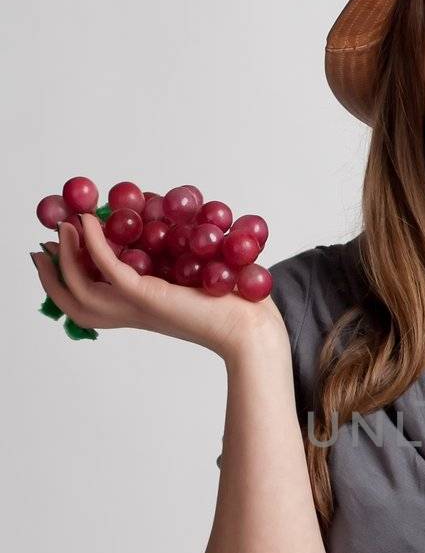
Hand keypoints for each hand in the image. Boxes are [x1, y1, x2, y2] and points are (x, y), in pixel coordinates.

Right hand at [30, 211, 286, 361]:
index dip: (63, 279)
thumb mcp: (192, 276)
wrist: (252, 329)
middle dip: (51, 273)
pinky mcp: (148, 296)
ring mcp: (137, 306)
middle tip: (44, 241)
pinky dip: (93, 244)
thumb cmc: (232, 303)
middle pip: (72, 302)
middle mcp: (131, 313)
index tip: (53, 251)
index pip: (86, 302)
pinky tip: (88, 222)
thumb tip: (166, 225)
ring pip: (81, 289)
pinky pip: (109, 269)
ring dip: (67, 255)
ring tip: (66, 224)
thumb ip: (171, 258)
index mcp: (137, 310)